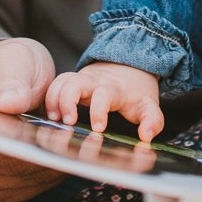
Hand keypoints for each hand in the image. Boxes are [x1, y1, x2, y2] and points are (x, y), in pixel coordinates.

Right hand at [0, 38, 62, 201]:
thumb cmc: (4, 65)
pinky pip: (25, 187)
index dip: (6, 136)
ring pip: (14, 180)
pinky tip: (70, 157)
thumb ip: (10, 78)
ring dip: (47, 166)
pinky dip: (50, 174)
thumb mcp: (11, 58)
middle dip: (34, 154)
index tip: (39, 133)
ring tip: (75, 148)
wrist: (5, 81)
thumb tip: (10, 104)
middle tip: (69, 142)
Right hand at [44, 63, 166, 141]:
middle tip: (68, 122)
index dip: (99, 111)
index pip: (104, 95)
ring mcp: (81, 79)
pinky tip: (51, 115)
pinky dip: (49, 98)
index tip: (98, 128)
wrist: (129, 65)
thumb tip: (147, 136)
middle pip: (74, 83)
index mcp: (114, 88)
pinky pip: (56, 84)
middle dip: (67, 102)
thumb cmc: (136, 90)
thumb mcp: (149, 104)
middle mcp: (94, 81)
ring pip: (61, 82)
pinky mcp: (72, 81)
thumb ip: (153, 121)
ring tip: (54, 120)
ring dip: (54, 100)